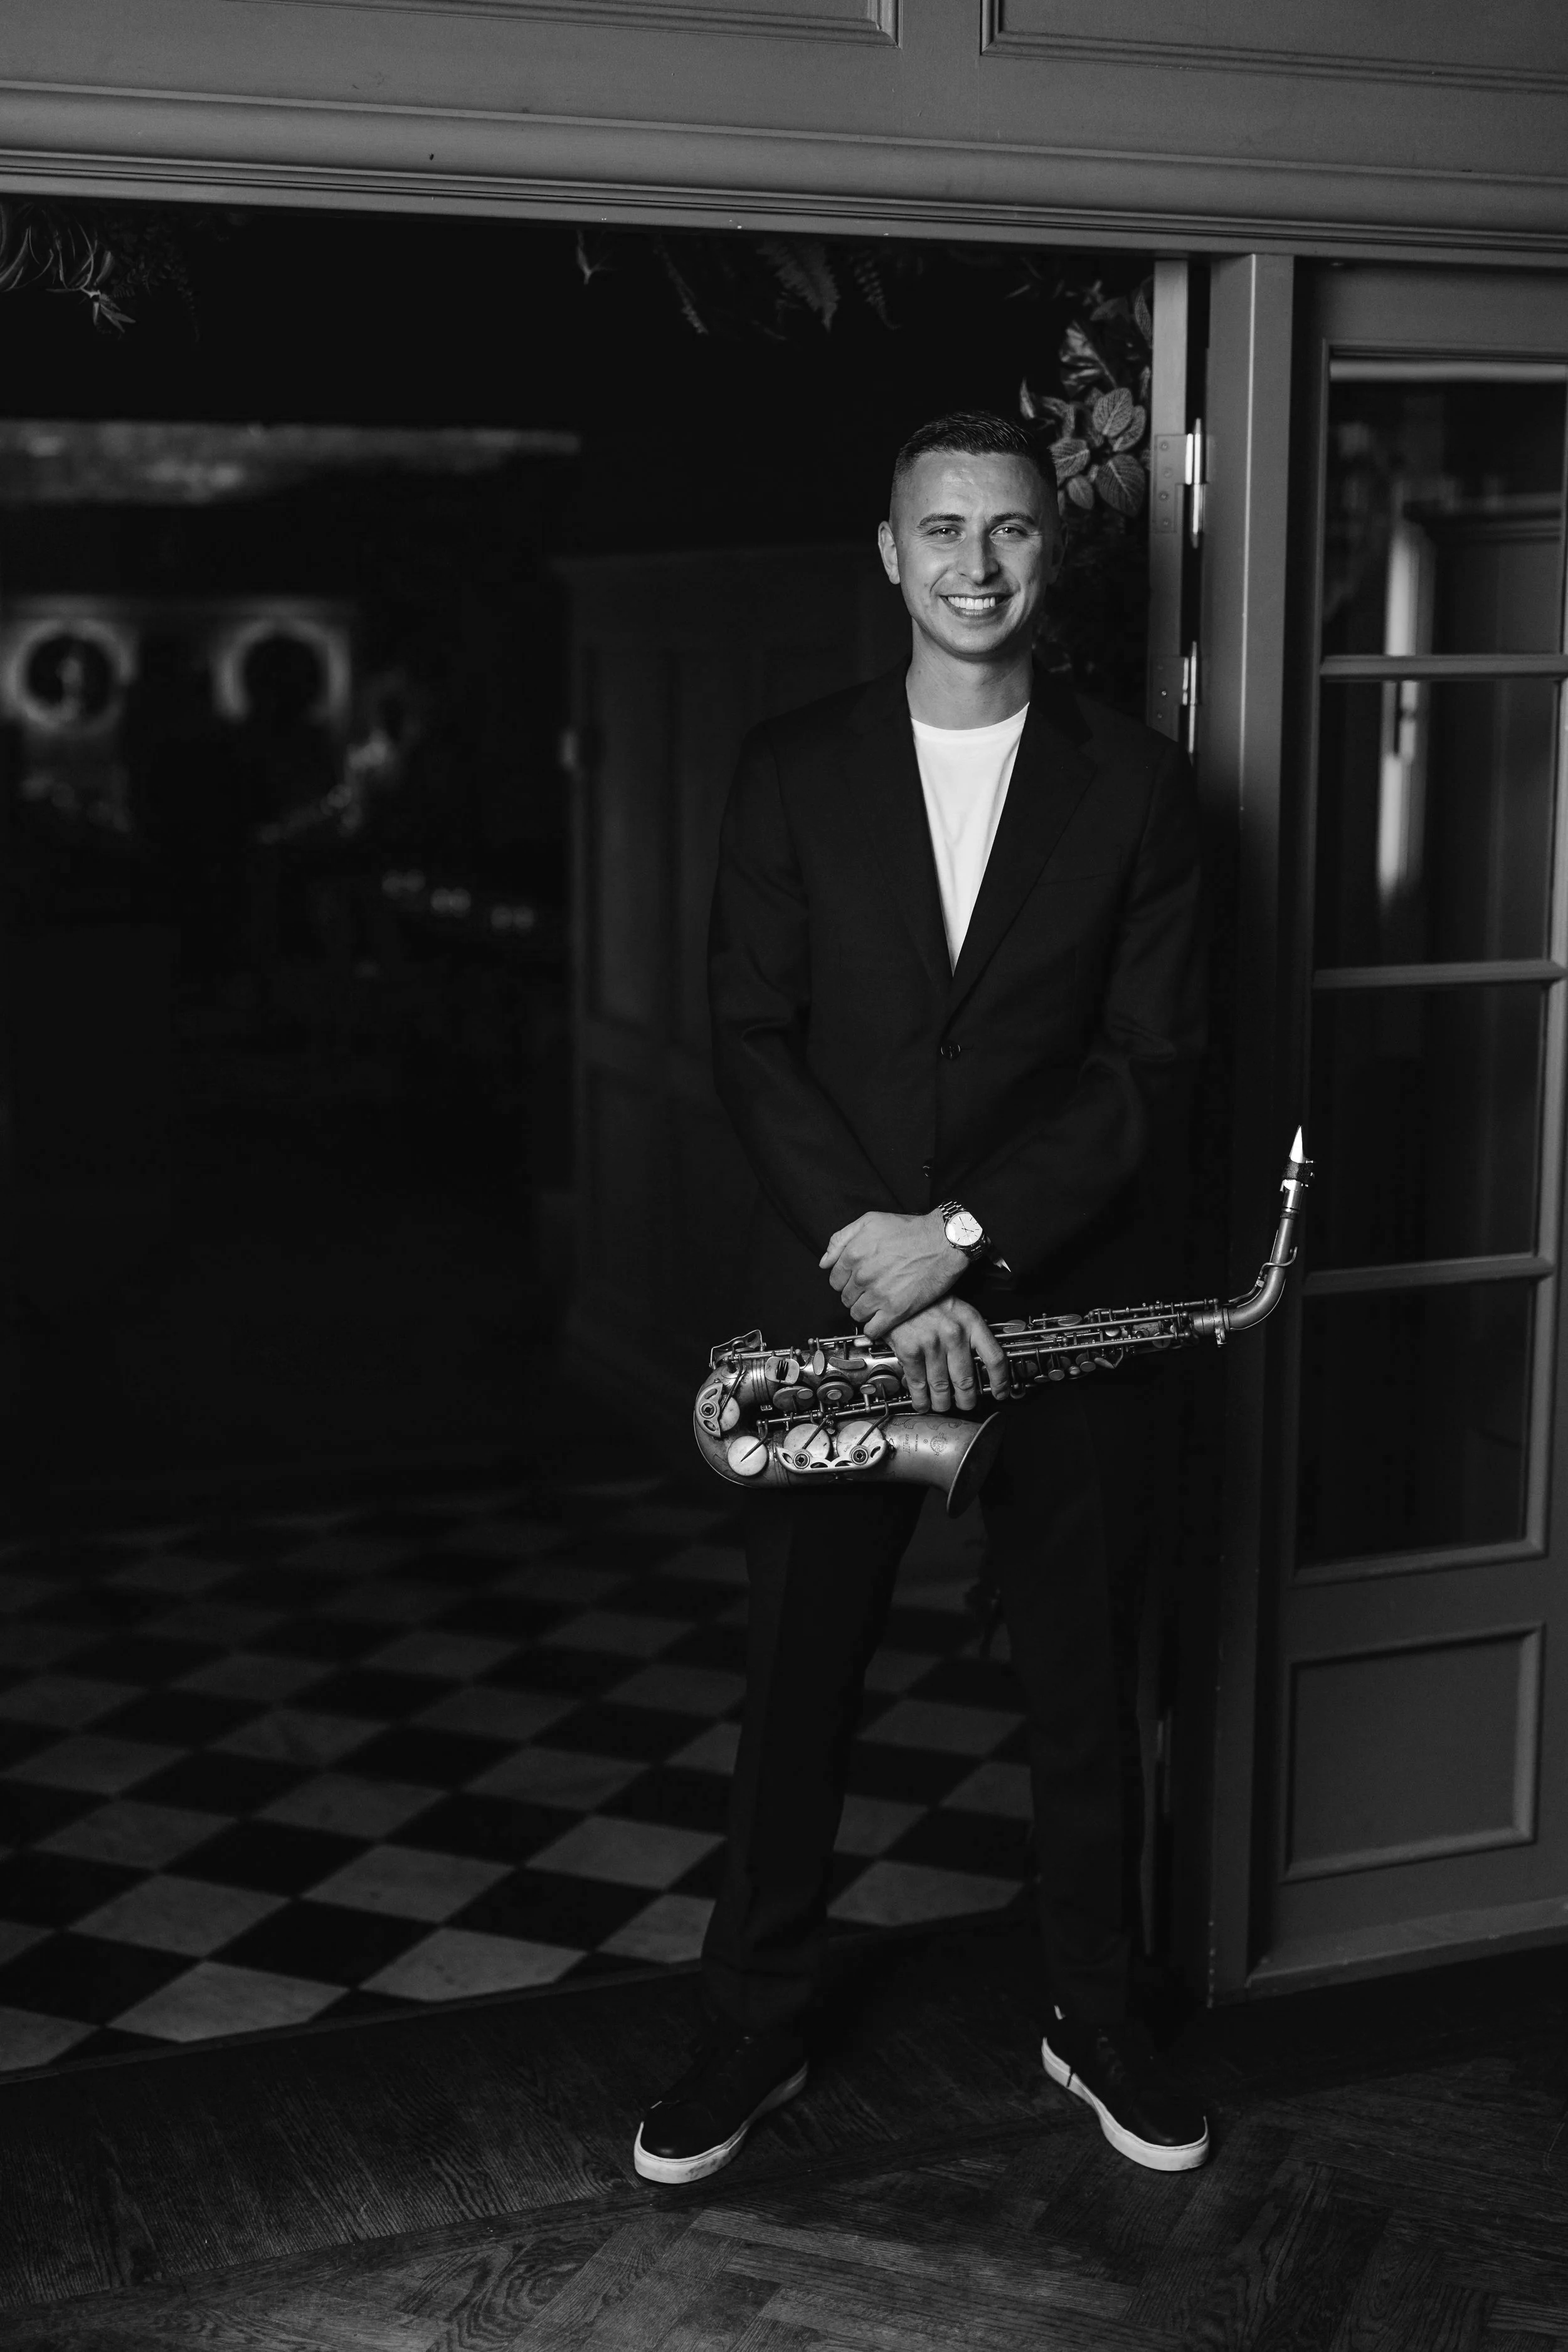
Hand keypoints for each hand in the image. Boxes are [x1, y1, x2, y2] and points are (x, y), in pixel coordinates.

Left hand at [820, 1209, 967, 1338]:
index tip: (858, 1280)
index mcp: (853, 1255)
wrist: (943, 1242)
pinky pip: (873, 1330)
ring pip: (857, 1314)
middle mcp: (862, 1276)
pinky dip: (874, 1328)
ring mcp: (878, 1295)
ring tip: (879, 1302)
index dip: (846, 1280)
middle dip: (856, 1295)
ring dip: (865, 1310)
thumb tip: (824, 1261)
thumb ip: (841, 1239)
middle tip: (872, 1289)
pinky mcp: (896, 1311)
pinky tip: (883, 1319)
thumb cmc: (910, 1230)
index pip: (834, 1280)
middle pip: (845, 1298)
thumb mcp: (870, 1221)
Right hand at [890, 1297, 1011, 1413]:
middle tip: (966, 1404)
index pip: (994, 1358)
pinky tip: (923, 1403)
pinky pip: (919, 1384)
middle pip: (967, 1380)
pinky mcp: (910, 1351)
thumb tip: (980, 1362)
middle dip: (967, 1400)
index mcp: (971, 1322)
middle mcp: (954, 1334)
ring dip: (943, 1403)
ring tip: (943, 1405)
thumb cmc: (928, 1301)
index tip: (1000, 1392)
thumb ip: (971, 1333)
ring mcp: (932, 1344)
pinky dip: (921, 1399)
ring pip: (942, 1387)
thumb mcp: (958, 1309)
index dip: (1000, 1381)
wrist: (898, 1290)